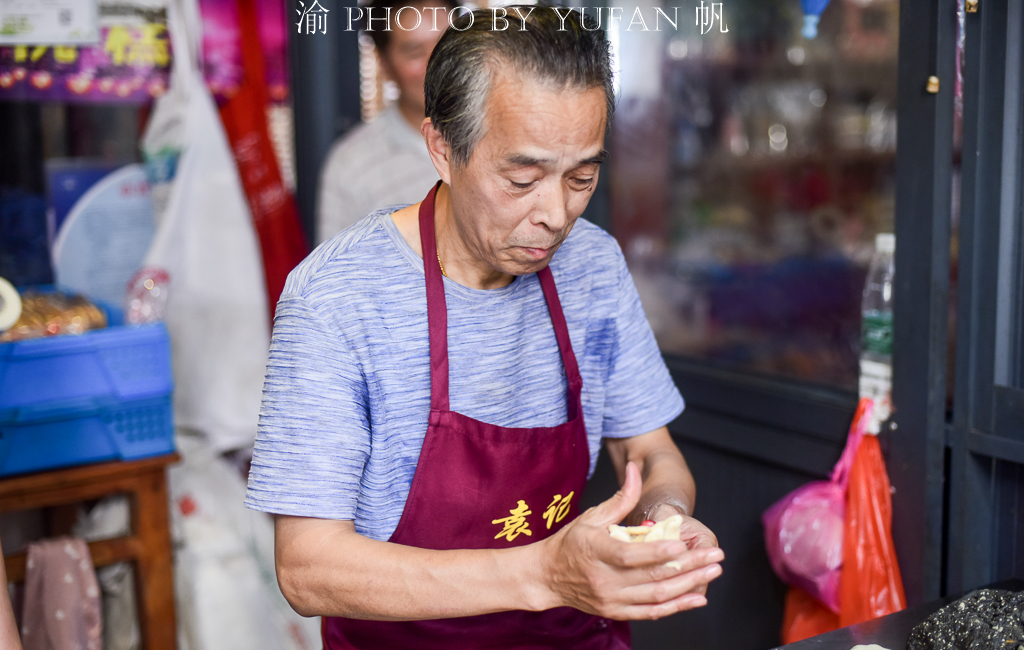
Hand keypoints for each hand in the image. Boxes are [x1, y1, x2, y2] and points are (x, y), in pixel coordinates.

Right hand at [537, 462, 723, 620]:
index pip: (629, 556)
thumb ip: (620, 497)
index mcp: (594, 551)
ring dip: (688, 585)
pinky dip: (676, 606)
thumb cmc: (571, 542)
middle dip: (688, 566)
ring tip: (712, 572)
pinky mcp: (616, 611)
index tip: (681, 545)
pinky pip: (651, 613)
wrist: (547, 576)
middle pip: (651, 577)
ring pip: (656, 596)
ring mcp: (610, 599)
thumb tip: (635, 469)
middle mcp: (603, 579)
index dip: (656, 553)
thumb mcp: (591, 516)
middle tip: (715, 556)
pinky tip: (697, 597)